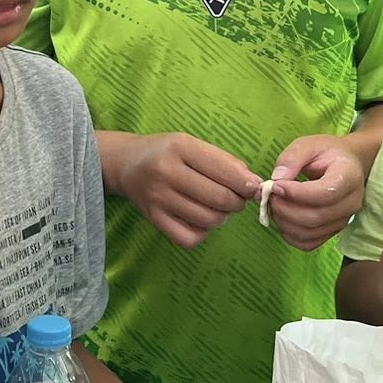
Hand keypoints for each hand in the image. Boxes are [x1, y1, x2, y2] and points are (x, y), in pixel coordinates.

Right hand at [116, 133, 261, 248]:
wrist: (127, 164)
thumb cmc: (167, 152)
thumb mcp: (192, 144)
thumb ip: (223, 162)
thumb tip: (253, 185)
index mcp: (181, 147)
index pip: (226, 171)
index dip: (248, 184)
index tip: (255, 188)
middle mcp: (167, 173)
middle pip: (220, 199)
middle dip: (237, 202)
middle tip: (235, 198)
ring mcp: (158, 198)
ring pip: (209, 220)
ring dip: (221, 216)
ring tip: (214, 206)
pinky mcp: (154, 219)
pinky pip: (191, 238)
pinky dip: (202, 232)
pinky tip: (198, 219)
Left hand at [265, 136, 364, 250]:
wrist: (347, 165)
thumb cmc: (327, 153)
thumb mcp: (309, 144)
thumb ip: (292, 158)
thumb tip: (276, 179)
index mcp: (349, 177)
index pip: (323, 193)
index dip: (295, 193)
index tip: (275, 185)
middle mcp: (351, 203)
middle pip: (315, 217)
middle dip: (285, 209)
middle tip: (270, 195)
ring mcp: (343, 220)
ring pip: (309, 233)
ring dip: (284, 222)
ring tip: (275, 204)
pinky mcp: (333, 232)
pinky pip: (309, 243)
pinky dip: (290, 234)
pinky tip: (283, 217)